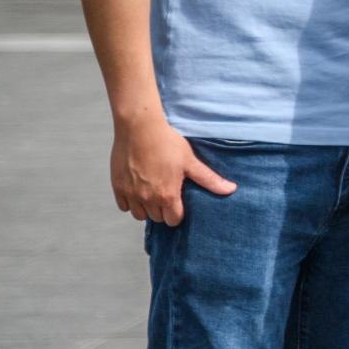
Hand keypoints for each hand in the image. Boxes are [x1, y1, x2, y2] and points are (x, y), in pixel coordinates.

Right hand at [110, 114, 235, 225]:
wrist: (139, 128)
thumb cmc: (167, 143)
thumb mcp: (191, 161)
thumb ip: (209, 179)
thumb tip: (231, 190)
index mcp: (167, 195)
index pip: (173, 221)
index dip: (178, 213)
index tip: (179, 203)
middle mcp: (147, 199)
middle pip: (157, 218)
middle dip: (163, 210)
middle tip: (167, 194)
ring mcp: (131, 194)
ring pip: (139, 215)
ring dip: (147, 208)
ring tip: (153, 193)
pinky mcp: (117, 187)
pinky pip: (124, 206)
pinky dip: (131, 202)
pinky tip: (138, 189)